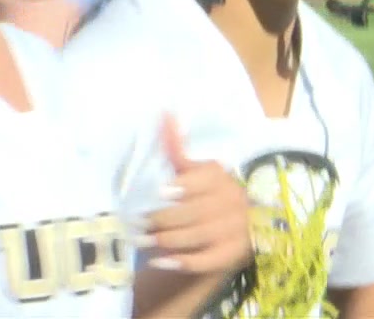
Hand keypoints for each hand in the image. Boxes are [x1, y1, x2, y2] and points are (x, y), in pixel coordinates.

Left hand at [138, 114, 252, 272]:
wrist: (224, 236)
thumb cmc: (200, 198)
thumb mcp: (188, 172)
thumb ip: (175, 147)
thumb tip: (164, 113)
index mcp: (221, 178)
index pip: (207, 179)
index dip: (185, 186)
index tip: (162, 192)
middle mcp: (234, 201)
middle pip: (196, 211)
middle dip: (163, 219)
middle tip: (137, 225)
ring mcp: (236, 230)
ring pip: (197, 235)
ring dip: (166, 240)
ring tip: (143, 240)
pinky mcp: (232, 255)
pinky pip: (204, 260)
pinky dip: (181, 260)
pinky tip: (161, 259)